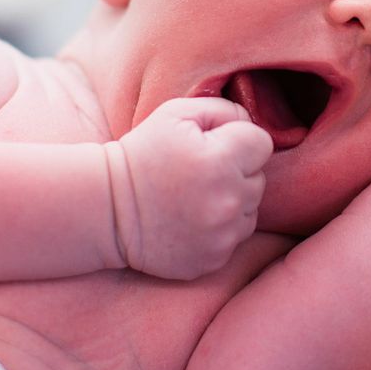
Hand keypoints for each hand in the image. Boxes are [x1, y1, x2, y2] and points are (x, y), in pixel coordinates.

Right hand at [108, 98, 272, 279]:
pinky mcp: (215, 259)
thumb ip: (222, 110)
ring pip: (250, 210)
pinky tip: (191, 221)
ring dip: (232, 201)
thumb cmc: (142, 155)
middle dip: (236, 171)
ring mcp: (222, 234)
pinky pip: (235, 237)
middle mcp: (228, 200)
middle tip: (199, 173)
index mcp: (220, 159)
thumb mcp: (175, 114)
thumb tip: (249, 122)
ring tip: (195, 198)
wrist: (108, 210)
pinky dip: (220, 229)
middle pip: (258, 177)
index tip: (214, 147)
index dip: (238, 140)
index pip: (262, 143)